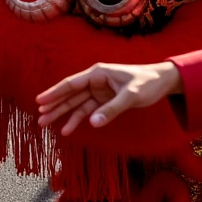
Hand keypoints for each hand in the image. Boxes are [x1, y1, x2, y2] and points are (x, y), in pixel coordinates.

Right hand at [36, 61, 181, 134]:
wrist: (162, 82)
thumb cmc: (147, 83)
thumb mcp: (131, 95)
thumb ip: (111, 109)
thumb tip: (93, 123)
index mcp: (97, 73)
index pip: (71, 84)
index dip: (55, 93)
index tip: (40, 101)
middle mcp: (94, 81)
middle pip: (70, 95)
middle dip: (54, 106)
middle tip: (39, 118)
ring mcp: (98, 92)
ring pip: (75, 104)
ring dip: (62, 114)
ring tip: (46, 124)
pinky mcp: (104, 101)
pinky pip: (87, 111)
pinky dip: (77, 120)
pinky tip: (67, 128)